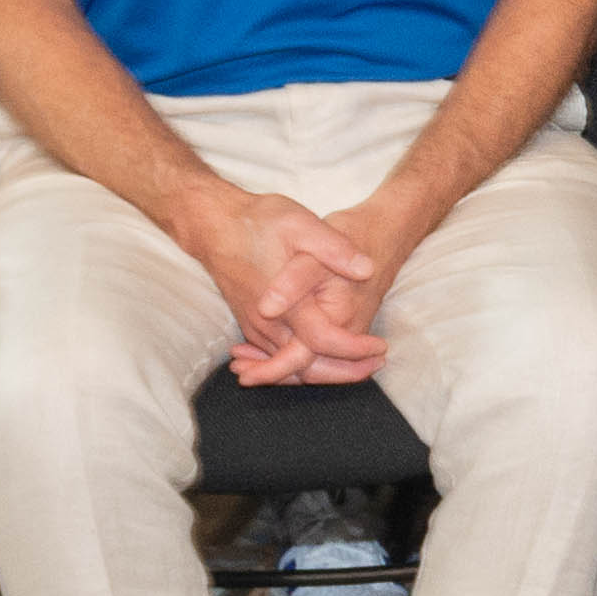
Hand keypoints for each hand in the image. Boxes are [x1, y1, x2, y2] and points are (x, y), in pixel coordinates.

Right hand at [168, 175, 382, 382]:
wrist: (215, 226)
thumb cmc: (257, 223)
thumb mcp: (300, 223)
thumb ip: (334, 248)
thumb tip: (367, 268)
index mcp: (286, 304)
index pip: (323, 342)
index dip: (355, 350)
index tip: (381, 347)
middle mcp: (269, 325)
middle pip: (307, 368)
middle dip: (345, 372)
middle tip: (378, 365)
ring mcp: (256, 329)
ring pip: (290, 368)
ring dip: (325, 372)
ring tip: (362, 366)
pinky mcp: (250, 326)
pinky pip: (277, 359)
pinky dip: (302, 366)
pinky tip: (327, 360)